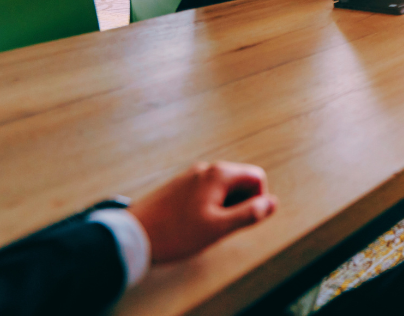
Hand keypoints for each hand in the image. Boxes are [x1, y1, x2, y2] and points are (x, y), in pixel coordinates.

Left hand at [129, 162, 276, 263]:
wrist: (131, 235)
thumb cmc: (174, 233)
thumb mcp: (218, 228)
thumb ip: (249, 214)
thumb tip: (272, 203)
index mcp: (219, 174)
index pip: (257, 177)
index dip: (258, 199)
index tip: (243, 219)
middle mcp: (206, 168)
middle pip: (240, 179)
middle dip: (240, 202)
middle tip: (224, 226)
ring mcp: (190, 175)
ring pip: (222, 186)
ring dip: (224, 204)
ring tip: (206, 227)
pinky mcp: (178, 185)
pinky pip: (206, 190)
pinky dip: (208, 204)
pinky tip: (192, 223)